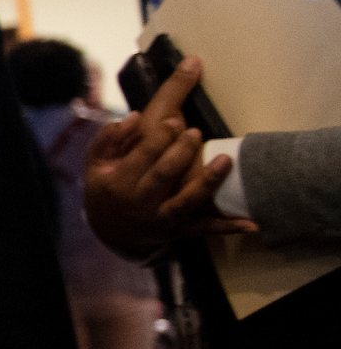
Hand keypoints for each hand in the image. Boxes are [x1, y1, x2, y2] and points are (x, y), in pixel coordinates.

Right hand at [84, 57, 240, 256]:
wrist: (112, 229)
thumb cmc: (107, 186)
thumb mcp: (97, 161)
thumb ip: (111, 137)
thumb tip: (134, 116)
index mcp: (119, 182)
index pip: (142, 155)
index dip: (159, 137)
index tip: (174, 121)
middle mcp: (140, 203)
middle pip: (164, 175)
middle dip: (181, 152)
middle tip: (195, 132)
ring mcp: (162, 219)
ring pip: (186, 202)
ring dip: (208, 182)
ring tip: (226, 161)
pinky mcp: (179, 231)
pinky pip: (206, 229)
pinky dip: (228, 227)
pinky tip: (252, 223)